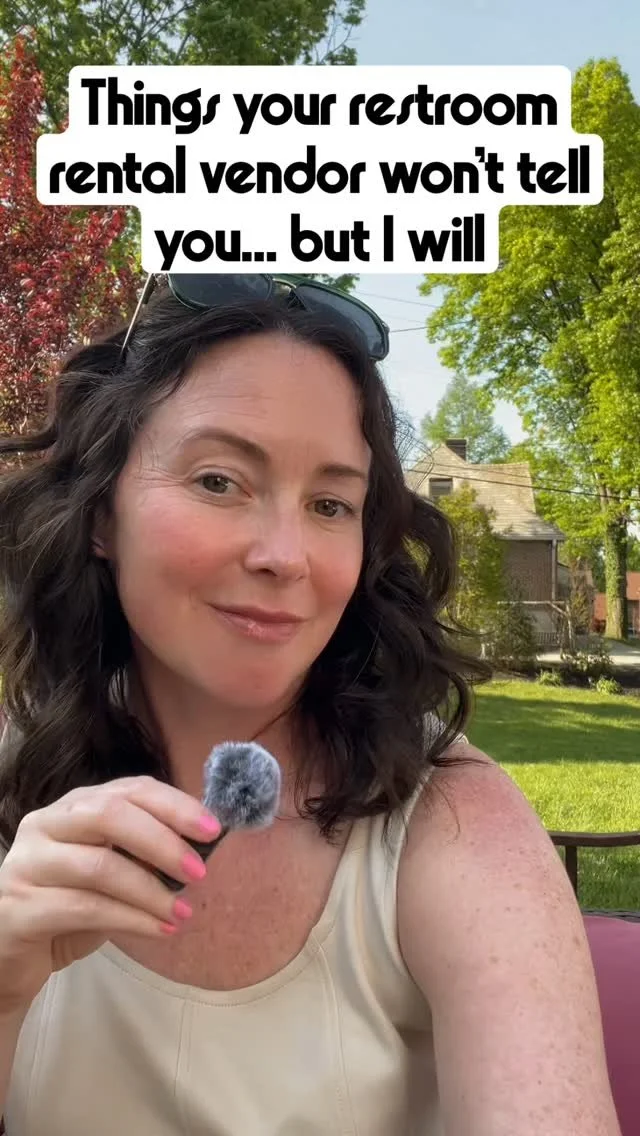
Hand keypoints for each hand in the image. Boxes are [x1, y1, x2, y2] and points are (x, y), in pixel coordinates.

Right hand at [0, 776, 219, 1014]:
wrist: (10, 957)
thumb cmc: (66, 910)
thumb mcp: (109, 876)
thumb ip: (142, 857)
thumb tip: (200, 851)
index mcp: (72, 808)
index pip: (129, 790)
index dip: (174, 805)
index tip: (212, 830)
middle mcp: (45, 825)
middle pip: (109, 816)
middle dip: (162, 842)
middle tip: (198, 873)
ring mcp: (27, 864)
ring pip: (99, 866)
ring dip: (151, 891)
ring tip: (183, 913)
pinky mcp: (19, 907)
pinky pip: (85, 909)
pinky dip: (131, 920)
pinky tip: (159, 930)